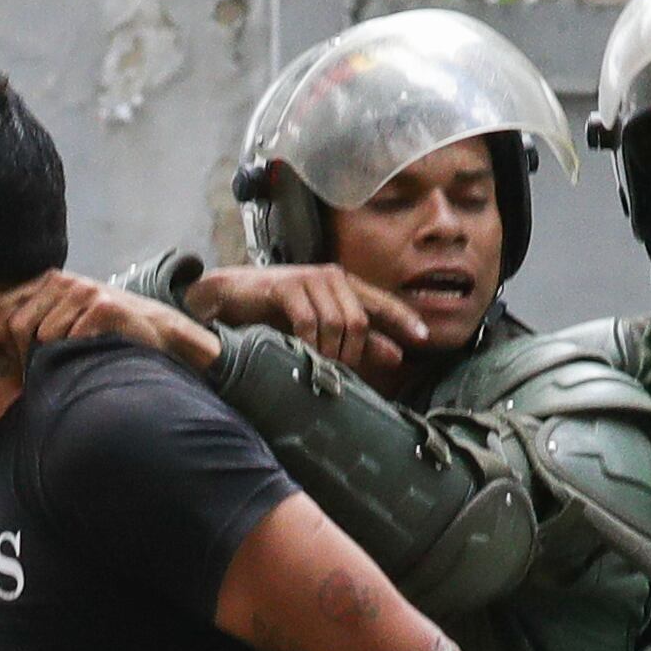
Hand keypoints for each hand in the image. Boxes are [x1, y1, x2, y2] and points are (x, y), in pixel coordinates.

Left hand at [0, 271, 215, 374]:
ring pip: (44, 336)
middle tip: (52, 366)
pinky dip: (81, 355)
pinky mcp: (103, 305)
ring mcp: (83, 290)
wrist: (157, 334)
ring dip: (58, 358)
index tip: (23, 360)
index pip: (1, 309)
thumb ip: (34, 322)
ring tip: (80, 358)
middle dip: (28, 356)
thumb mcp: (65, 322)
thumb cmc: (104, 335)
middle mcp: (62, 280)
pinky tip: (97, 353)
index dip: (6, 341)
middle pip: (18, 326)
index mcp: (47, 282)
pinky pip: (71, 341)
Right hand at [181, 264, 427, 377]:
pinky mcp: (286, 287)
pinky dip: (309, 343)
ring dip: (330, 352)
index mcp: (343, 285)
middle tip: (340, 373)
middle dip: (354, 352)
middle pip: (360, 321)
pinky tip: (302, 353)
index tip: (423, 338)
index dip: (404, 320)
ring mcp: (309, 279)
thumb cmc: (273, 314)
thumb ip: (358, 341)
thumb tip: (397, 356)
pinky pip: (310, 321)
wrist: (227, 299)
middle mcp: (330, 277)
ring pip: (337, 323)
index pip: (382, 303)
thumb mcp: (321, 330)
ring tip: (318, 366)